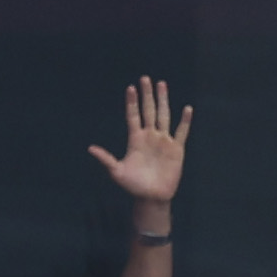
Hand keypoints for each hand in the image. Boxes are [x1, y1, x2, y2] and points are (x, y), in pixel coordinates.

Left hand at [85, 75, 191, 206]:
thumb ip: (106, 159)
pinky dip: (184, 121)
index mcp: (135, 139)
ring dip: (163, 100)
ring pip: (163, 116)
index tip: (131, 88)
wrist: (152, 197)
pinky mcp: (176, 150)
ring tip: (162, 84)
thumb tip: (90, 148)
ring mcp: (163, 141)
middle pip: (148, 110)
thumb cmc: (133, 185)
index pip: (133, 116)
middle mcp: (149, 136)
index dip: (132, 102)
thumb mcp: (117, 172)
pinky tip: (187, 109)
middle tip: (145, 78)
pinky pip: (181, 132)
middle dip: (147, 95)